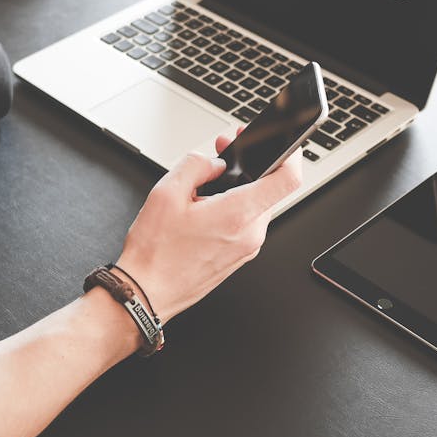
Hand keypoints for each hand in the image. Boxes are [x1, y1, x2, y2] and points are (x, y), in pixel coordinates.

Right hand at [117, 132, 302, 321]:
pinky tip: (204, 209)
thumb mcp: (166, 193)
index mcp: (237, 215)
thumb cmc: (155, 253)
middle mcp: (250, 234)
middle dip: (247, 167)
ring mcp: (247, 248)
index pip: (287, 180)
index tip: (282, 144)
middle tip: (222, 153)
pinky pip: (246, 224)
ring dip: (237, 189)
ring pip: (255, 206)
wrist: (147, 292)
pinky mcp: (239, 257)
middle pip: (268, 189)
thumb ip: (195, 165)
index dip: (290, 154)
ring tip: (203, 188)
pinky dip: (232, 209)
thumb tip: (214, 162)